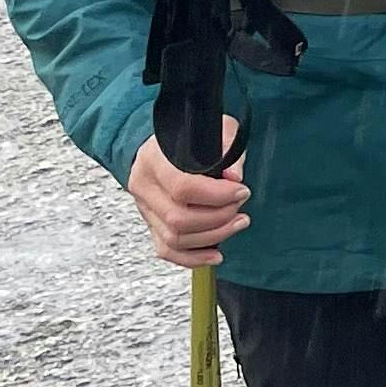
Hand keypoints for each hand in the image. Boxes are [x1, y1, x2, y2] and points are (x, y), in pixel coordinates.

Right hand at [128, 129, 248, 268]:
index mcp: (154, 158)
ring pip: (174, 238)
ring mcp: (144, 208)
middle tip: (240, 208)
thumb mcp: (215, 128)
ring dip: (213, 237)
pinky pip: (167, 250)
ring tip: (238, 223)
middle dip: (218, 218)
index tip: (241, 191)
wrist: (165, 145)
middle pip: (178, 218)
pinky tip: (216, 254)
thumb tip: (235, 177)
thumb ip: (228, 148)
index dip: (217, 195)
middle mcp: (143, 185)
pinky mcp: (150, 224)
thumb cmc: (192, 136)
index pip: (182, 186)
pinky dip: (193, 258)